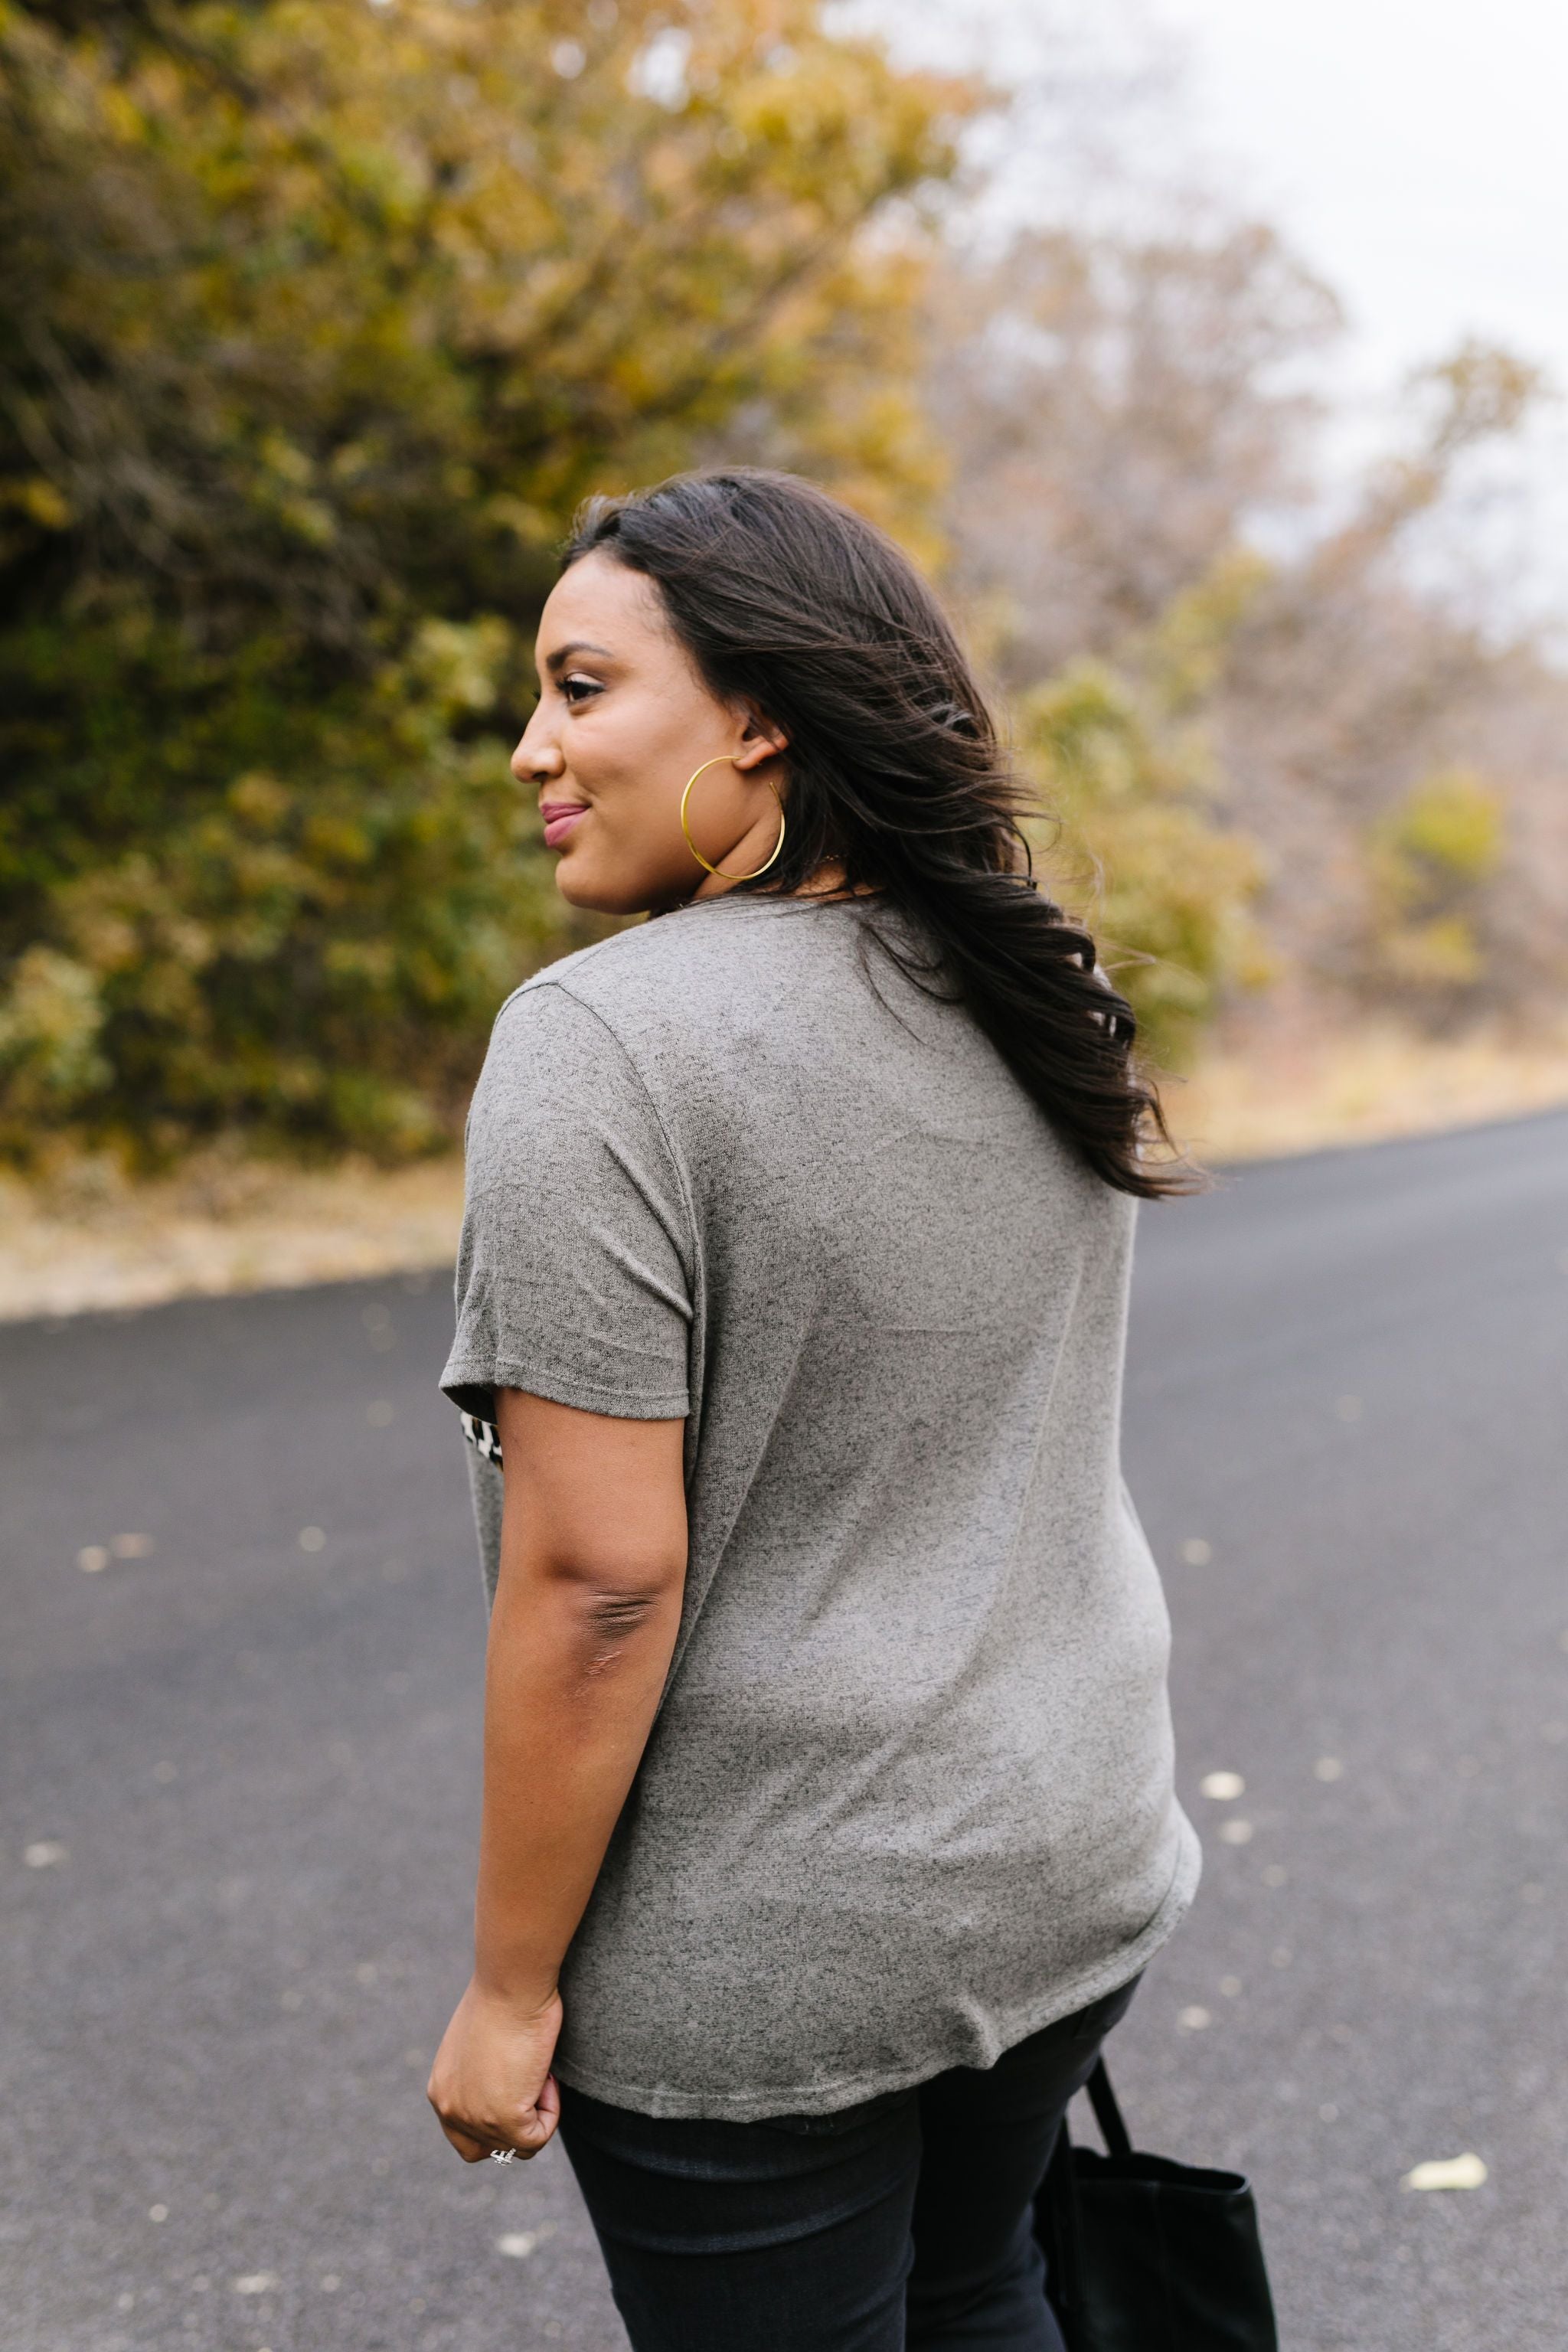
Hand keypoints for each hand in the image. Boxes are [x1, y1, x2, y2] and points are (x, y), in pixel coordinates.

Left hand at [426, 1979, 563, 2161]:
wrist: (511, 1983)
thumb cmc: (503, 1998)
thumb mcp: (478, 2045)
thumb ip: (478, 2077)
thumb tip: (504, 2090)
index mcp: (441, 2091)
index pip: (465, 2136)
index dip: (496, 2120)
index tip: (518, 2082)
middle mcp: (450, 2110)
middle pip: (488, 2149)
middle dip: (514, 2126)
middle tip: (531, 2084)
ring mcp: (475, 2119)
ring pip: (516, 2146)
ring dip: (536, 2114)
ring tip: (539, 2073)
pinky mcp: (504, 2121)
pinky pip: (537, 2138)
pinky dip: (551, 2112)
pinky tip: (546, 2076)